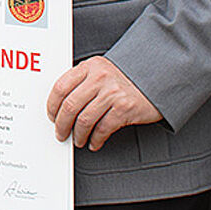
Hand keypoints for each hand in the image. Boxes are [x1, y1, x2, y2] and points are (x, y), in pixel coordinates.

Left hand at [46, 56, 162, 150]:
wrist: (158, 75)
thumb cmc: (127, 76)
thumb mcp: (102, 70)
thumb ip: (83, 81)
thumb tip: (61, 105)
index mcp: (90, 67)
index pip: (61, 87)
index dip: (52, 106)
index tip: (52, 116)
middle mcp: (100, 78)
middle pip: (70, 106)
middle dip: (62, 125)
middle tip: (61, 133)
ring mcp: (113, 93)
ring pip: (84, 120)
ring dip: (78, 135)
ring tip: (79, 140)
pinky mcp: (125, 108)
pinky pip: (103, 129)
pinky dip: (96, 139)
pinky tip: (94, 142)